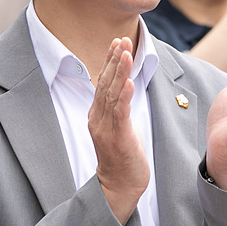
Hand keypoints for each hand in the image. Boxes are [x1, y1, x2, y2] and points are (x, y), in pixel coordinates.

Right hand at [88, 38, 148, 222]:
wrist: (118, 186)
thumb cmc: (121, 157)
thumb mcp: (118, 127)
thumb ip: (118, 108)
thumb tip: (124, 87)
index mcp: (97, 114)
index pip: (103, 82)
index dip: (110, 61)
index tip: (117, 42)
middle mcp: (98, 118)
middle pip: (105, 83)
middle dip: (114, 60)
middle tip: (121, 39)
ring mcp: (106, 128)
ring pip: (111, 94)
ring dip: (119, 72)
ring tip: (125, 52)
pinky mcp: (117, 137)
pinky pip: (119, 113)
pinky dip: (123, 96)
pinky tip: (128, 82)